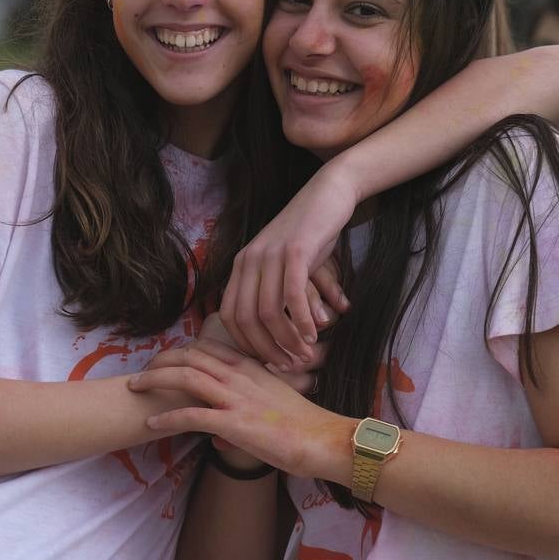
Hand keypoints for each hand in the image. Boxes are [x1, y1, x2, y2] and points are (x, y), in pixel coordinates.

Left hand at [129, 339, 351, 481]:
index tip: (165, 360)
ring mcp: (235, 398)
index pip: (208, 347)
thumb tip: (222, 428)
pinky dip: (167, 418)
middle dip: (161, 361)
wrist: (322, 439)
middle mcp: (240, 376)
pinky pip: (191, 416)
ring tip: (135, 388)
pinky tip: (151, 423)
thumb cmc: (303, 425)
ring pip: (185, 377)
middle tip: (142, 372)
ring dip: (155, 381)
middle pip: (190, 357)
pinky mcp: (233, 422)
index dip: (182, 351)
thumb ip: (249, 403)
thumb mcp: (274, 401)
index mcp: (250, 367)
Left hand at [221, 165, 353, 367]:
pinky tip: (313, 334)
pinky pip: (292, 296)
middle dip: (267, 349)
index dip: (247, 345)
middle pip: (246, 319)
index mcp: (241, 265)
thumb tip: (273, 332)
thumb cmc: (309, 233)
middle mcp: (249, 260)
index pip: (230, 316)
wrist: (328, 193)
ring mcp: (270, 255)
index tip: (268, 361)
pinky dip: (301, 321)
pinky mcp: (295, 251)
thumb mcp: (282, 262)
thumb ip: (273, 290)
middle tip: (289, 366)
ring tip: (303, 355)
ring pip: (269, 312)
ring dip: (286, 340)